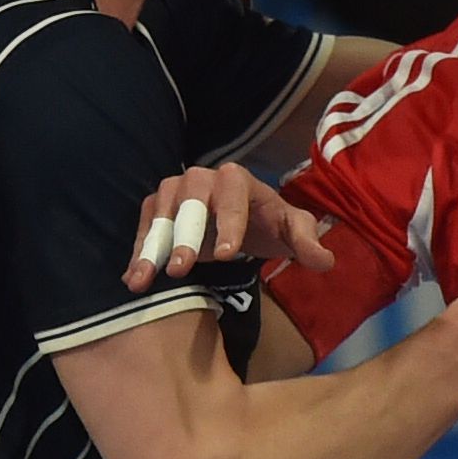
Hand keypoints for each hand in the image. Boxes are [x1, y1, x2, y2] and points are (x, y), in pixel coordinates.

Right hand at [124, 162, 335, 290]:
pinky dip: (137, 252)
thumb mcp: (292, 231)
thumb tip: (324, 260)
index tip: (226, 255)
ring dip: (151, 247)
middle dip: (185, 236)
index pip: (233, 197)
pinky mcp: (156, 207)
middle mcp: (202, 178)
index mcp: (238, 179)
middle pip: (190, 202)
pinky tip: (133, 279)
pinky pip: (143, 227)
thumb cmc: (268, 223)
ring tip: (144, 280)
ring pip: (160, 215)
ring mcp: (175, 190)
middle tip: (181, 269)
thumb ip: (307, 242)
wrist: (241, 223)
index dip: (229, 223)